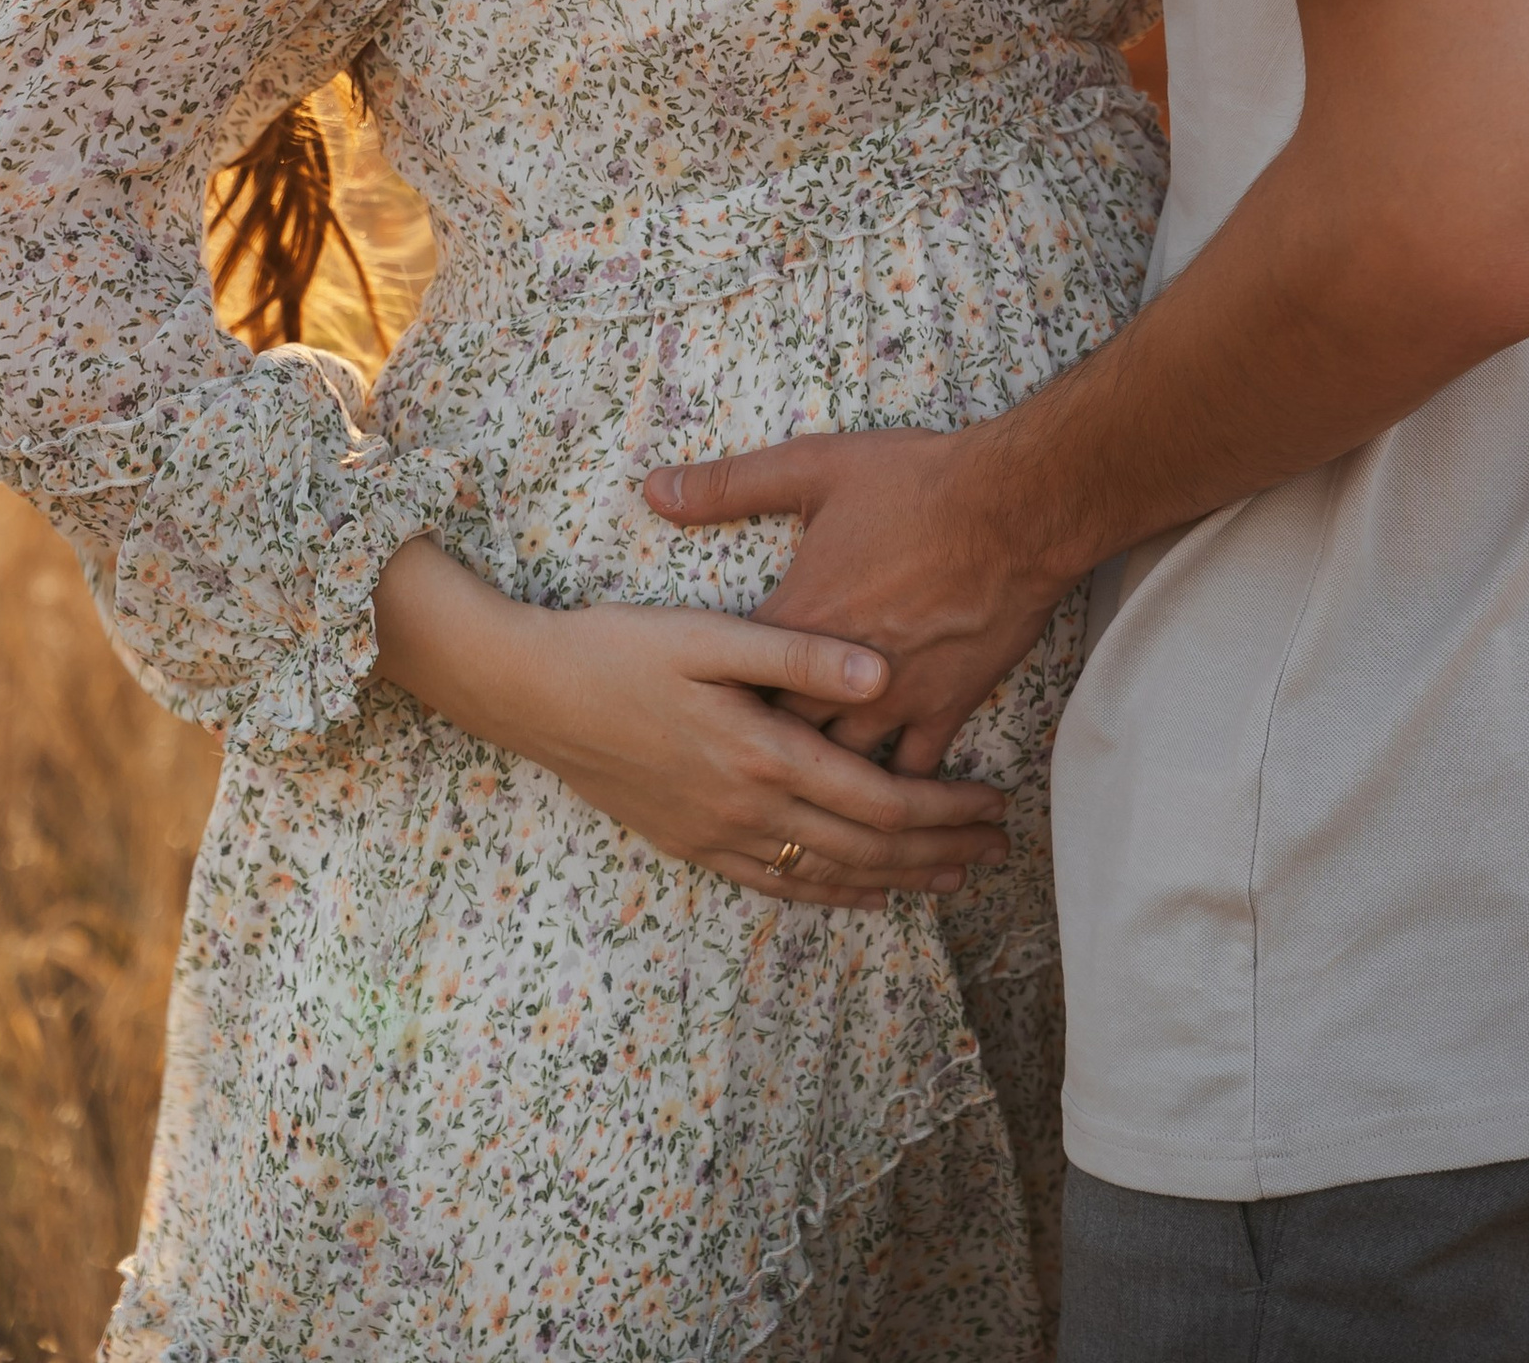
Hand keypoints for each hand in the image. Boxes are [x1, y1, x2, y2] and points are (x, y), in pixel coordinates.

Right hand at [371, 538, 1009, 907]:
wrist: (530, 692)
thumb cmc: (620, 647)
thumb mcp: (709, 635)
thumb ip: (799, 655)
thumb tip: (882, 677)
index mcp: (761, 754)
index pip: (877, 799)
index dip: (943, 809)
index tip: (995, 805)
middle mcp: (745, 809)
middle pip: (865, 848)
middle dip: (938, 850)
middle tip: (997, 847)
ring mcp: (716, 836)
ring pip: (827, 875)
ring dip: (897, 879)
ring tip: (953, 876)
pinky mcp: (691, 842)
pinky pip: (776, 885)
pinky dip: (831, 892)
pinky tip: (860, 892)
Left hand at [646, 428, 1069, 772]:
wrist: (1013, 507)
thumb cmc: (912, 482)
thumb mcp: (812, 468)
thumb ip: (728, 484)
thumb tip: (653, 487)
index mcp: (795, 621)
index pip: (733, 686)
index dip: (711, 704)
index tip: (690, 720)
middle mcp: (836, 675)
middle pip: (779, 740)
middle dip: (759, 757)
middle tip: (734, 777)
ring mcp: (893, 697)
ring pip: (842, 771)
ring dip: (823, 787)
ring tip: (800, 808)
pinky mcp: (945, 706)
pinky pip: (914, 773)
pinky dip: (897, 794)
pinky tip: (884, 812)